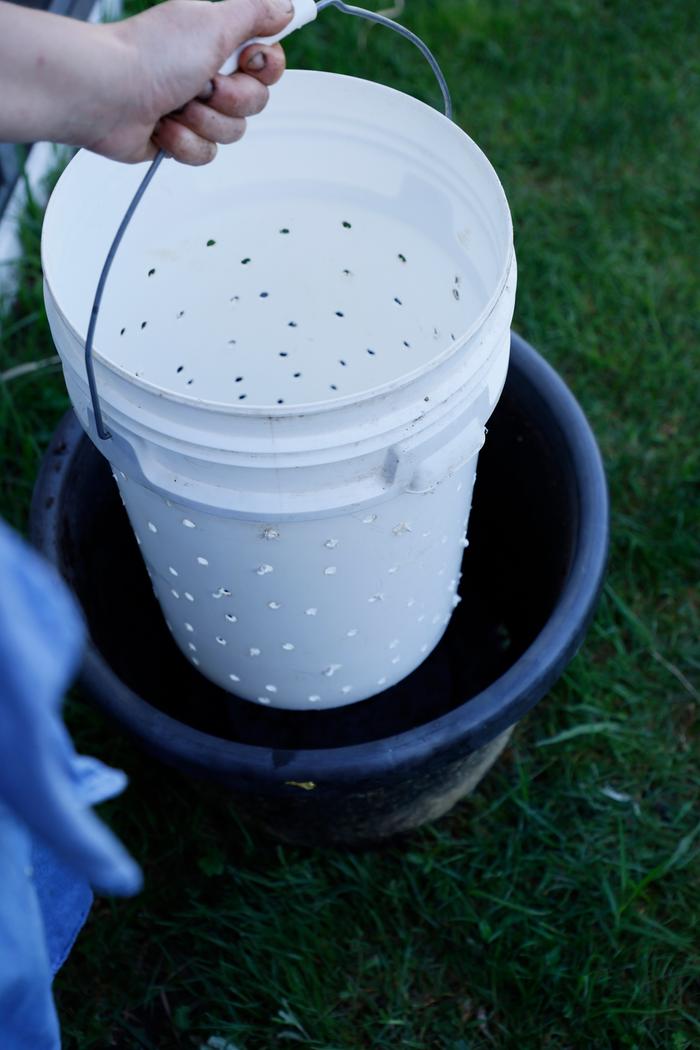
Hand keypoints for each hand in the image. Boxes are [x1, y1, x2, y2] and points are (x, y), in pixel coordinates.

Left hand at [95, 0, 292, 164]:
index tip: (249, 60)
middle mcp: (207, 74)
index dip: (265, 68)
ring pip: (232, 132)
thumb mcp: (213, 22)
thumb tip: (287, 8)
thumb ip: (256, 12)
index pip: (267, 63)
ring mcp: (193, 109)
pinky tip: (163, 126)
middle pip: (255, 102)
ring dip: (203, 120)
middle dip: (230, 99)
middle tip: (203, 84)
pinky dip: (184, 142)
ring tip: (176, 104)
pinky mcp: (179, 140)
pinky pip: (206, 153)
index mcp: (217, 42)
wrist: (106, 95)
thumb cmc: (150, 57)